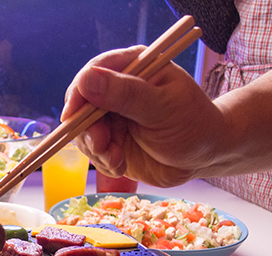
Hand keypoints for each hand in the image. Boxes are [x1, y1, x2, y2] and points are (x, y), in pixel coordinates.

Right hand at [61, 46, 225, 186]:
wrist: (204, 156)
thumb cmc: (192, 124)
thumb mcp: (162, 107)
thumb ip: (125, 95)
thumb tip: (86, 80)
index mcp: (133, 69)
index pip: (93, 73)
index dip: (78, 94)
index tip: (72, 116)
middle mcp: (117, 92)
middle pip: (81, 106)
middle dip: (87, 130)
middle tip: (103, 147)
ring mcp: (113, 120)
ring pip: (84, 133)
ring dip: (97, 151)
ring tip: (118, 161)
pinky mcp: (112, 143)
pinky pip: (93, 153)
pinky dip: (103, 163)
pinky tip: (121, 166)